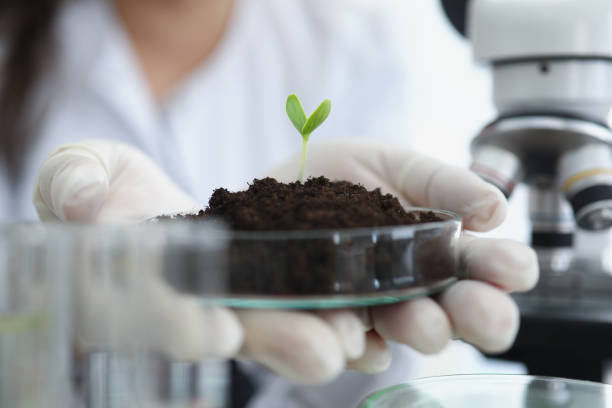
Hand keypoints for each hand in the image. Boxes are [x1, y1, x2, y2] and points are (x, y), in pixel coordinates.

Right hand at [33, 140, 364, 382]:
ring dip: (323, 335)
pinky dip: (341, 318)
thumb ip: (74, 181)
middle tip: (325, 351)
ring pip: (280, 327)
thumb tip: (84, 200)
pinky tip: (377, 325)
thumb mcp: (79, 174)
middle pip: (237, 332)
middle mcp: (191, 308)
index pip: (157, 313)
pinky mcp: (269, 287)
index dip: (182, 323)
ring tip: (363, 334)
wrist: (135, 204)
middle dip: (278, 342)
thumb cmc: (100, 189)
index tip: (216, 330)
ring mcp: (235, 302)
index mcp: (134, 288)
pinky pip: (306, 308)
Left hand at [271, 139, 538, 371]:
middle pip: (456, 313)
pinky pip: (348, 349)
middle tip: (486, 314)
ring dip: (421, 329)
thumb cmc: (344, 177)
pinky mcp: (329, 329)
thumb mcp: (395, 166)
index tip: (513, 267)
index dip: (505, 269)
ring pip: (405, 332)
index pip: (484, 268)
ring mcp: (372, 311)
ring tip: (424, 321)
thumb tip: (495, 209)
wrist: (280, 187)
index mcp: (439, 251)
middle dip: (475, 314)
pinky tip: (356, 337)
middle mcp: (413, 288)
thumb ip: (443, 183)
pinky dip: (355, 345)